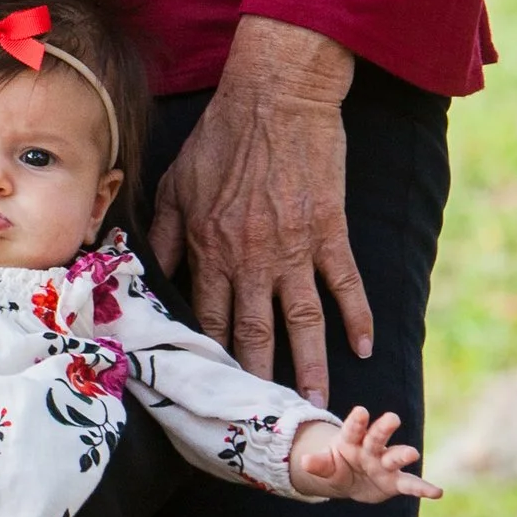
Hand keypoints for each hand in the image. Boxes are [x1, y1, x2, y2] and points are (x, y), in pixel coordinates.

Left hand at [149, 15, 365, 404]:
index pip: (207, 317)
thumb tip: (153, 276)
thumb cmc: (221, 138)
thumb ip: (165, 234)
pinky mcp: (329, 230)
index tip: (213, 392)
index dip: (210, 359)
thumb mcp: (175, 183)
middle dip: (259, 379)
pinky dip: (357, 316)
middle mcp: (250, 257)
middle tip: (267, 419)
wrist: (274, 97)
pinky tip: (363, 347)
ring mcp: (294, 247)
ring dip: (309, 365)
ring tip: (317, 403)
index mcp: (209, 247)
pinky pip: (346, 283)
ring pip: (302, 319)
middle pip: (254, 331)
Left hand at [288, 406, 437, 503]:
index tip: (361, 411)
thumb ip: (318, 463)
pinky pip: (410, 484)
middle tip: (392, 418)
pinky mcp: (395, 481)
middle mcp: (371, 447)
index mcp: (351, 439)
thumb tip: (303, 462)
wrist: (350, 479)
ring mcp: (385, 463)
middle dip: (383, 427)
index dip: (356, 420)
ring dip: (403, 454)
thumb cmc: (337, 464)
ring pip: (395, 456)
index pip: (352, 428)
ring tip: (413, 453)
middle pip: (377, 436)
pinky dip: (423, 488)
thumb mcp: (325, 465)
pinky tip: (437, 492)